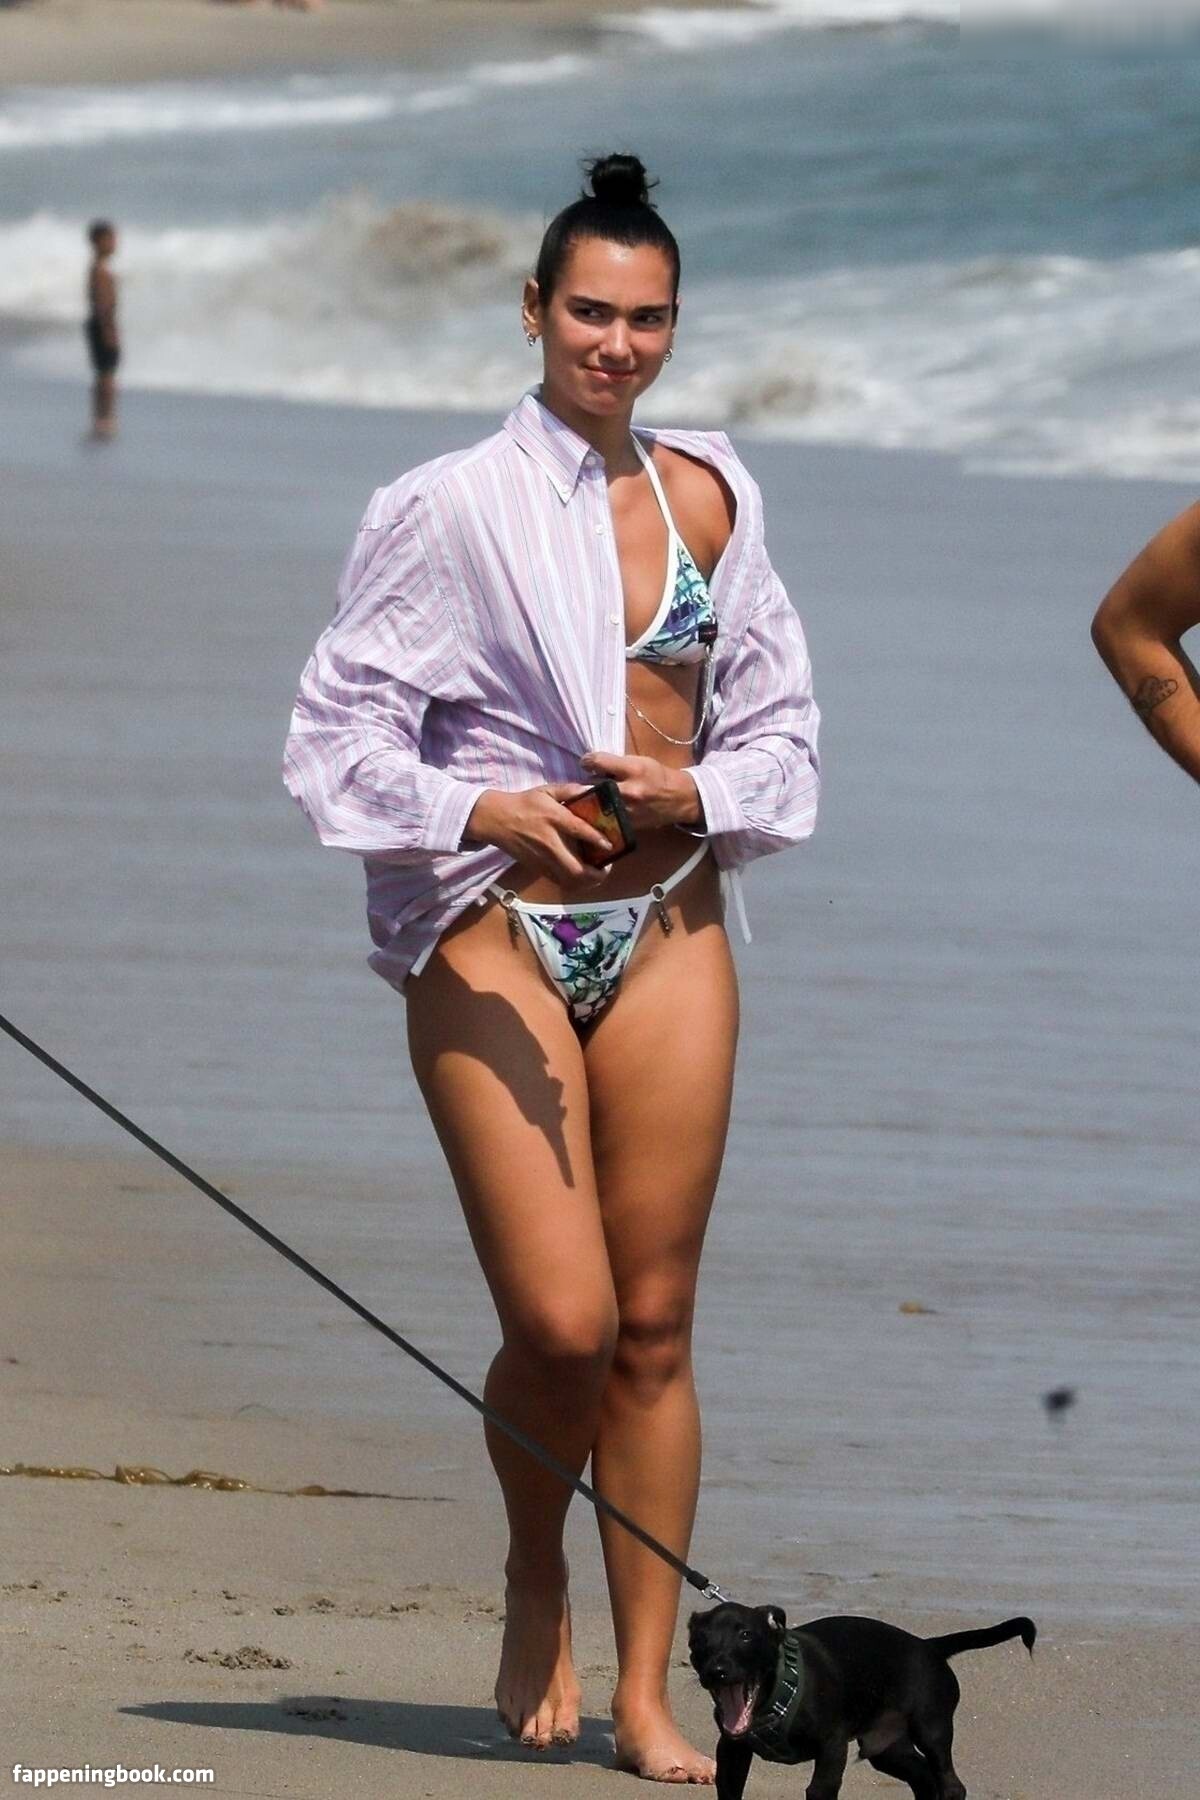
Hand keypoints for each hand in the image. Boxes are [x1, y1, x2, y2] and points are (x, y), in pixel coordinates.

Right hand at [462, 784, 611, 883]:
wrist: (497, 820)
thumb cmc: (525, 803)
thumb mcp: (547, 790)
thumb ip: (570, 790)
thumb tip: (591, 790)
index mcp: (554, 818)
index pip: (578, 831)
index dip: (596, 839)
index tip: (610, 845)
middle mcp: (550, 842)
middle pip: (575, 868)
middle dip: (596, 873)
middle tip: (607, 867)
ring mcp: (543, 859)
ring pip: (569, 880)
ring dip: (587, 882)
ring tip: (597, 874)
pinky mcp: (538, 868)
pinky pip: (560, 882)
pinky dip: (574, 883)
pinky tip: (582, 876)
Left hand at [579, 752, 701, 829]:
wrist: (678, 799)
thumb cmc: (657, 776)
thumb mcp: (640, 761)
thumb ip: (616, 763)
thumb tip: (592, 765)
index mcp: (633, 770)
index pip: (599, 762)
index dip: (587, 761)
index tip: (586, 763)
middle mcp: (629, 791)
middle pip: (593, 786)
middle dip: (584, 784)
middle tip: (581, 784)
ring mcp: (627, 810)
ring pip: (595, 805)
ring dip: (588, 801)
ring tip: (585, 798)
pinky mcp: (627, 824)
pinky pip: (605, 819)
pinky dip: (597, 814)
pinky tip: (595, 810)